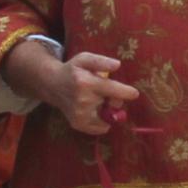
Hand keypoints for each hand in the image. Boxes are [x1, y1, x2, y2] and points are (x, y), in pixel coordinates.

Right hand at [10, 40, 138, 135]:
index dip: (127, 92)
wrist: (53, 84)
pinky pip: (100, 128)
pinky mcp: (77, 124)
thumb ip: (101, 61)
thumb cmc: (72, 70)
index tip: (134, 93)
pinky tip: (95, 111)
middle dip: (115, 98)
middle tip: (106, 92)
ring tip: (97, 101)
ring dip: (107, 110)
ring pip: (108, 117)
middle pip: (113, 104)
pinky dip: (102, 121)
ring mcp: (79, 115)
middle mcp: (83, 101)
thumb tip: (117, 65)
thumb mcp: (85, 59)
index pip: (114, 90)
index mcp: (86, 83)